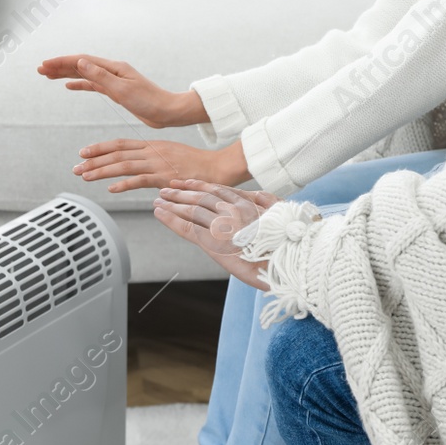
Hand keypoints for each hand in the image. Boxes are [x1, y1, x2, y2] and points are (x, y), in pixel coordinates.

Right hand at [38, 54, 206, 128]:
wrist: (168, 113)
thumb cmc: (149, 102)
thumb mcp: (122, 90)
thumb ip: (100, 77)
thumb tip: (80, 62)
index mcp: (114, 68)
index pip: (82, 61)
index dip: (62, 62)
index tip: (44, 65)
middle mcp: (113, 71)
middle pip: (81, 65)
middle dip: (60, 66)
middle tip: (40, 69)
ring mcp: (114, 80)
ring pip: (85, 74)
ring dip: (67, 74)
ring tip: (48, 75)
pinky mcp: (117, 91)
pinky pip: (93, 85)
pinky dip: (80, 84)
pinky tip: (69, 86)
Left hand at [72, 138, 248, 190]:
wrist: (217, 167)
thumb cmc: (196, 165)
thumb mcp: (171, 156)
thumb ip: (152, 161)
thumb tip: (136, 172)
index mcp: (152, 145)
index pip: (121, 144)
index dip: (101, 148)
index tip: (83, 152)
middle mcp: (152, 151)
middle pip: (118, 153)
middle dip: (94, 160)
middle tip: (76, 167)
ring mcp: (159, 163)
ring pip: (124, 165)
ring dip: (102, 171)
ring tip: (85, 176)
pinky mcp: (166, 177)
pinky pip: (141, 180)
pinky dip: (125, 184)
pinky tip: (111, 189)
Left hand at [153, 179, 282, 285]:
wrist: (284, 263)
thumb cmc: (286, 242)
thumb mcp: (282, 214)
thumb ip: (268, 202)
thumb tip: (258, 193)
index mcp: (247, 203)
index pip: (217, 190)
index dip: (199, 185)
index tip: (187, 182)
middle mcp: (231, 210)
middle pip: (200, 197)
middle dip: (182, 192)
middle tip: (167, 189)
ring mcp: (220, 224)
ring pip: (190, 209)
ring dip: (172, 203)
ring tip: (159, 200)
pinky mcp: (211, 241)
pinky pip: (185, 227)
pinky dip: (170, 218)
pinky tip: (160, 212)